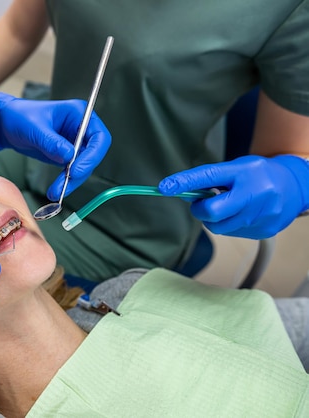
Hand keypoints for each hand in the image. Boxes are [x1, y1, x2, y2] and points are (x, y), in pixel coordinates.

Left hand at [0, 92, 110, 199]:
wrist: (6, 124)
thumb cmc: (19, 117)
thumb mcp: (34, 128)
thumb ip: (51, 142)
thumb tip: (69, 156)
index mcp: (79, 113)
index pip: (98, 136)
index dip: (92, 155)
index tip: (77, 170)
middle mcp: (80, 128)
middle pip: (93, 154)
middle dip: (81, 171)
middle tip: (66, 184)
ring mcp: (74, 142)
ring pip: (83, 166)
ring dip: (72, 181)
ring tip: (56, 191)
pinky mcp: (66, 155)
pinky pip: (72, 171)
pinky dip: (66, 181)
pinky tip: (56, 189)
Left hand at [158, 155, 308, 238]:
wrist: (295, 186)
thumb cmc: (258, 175)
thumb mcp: (236, 168)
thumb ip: (209, 179)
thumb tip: (179, 190)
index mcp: (245, 172)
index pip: (208, 177)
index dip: (184, 182)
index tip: (164, 187)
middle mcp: (255, 194)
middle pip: (212, 212)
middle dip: (200, 210)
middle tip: (201, 203)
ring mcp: (260, 215)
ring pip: (219, 227)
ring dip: (214, 218)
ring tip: (228, 205)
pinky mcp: (263, 231)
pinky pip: (232, 233)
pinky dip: (229, 224)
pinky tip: (241, 214)